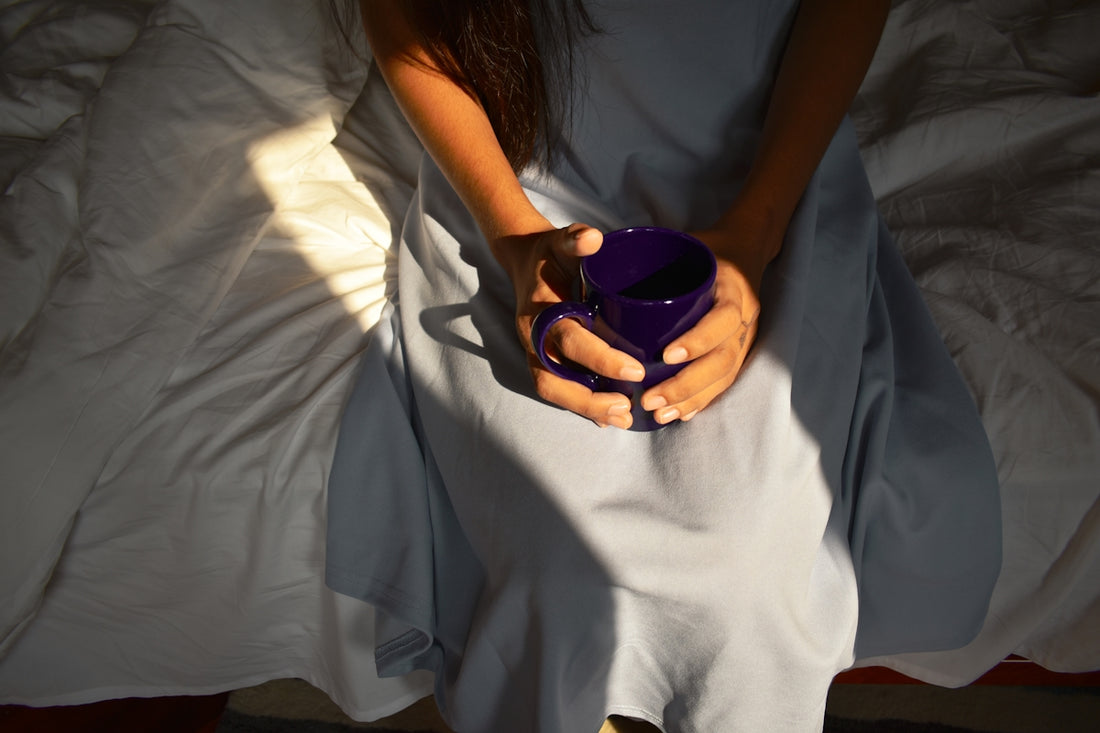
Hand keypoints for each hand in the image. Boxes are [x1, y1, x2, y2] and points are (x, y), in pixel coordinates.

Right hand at [492, 223, 645, 428]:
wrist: (524, 261)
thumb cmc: (550, 254)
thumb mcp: (561, 241)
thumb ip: (575, 239)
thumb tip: (592, 238)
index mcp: (539, 313)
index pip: (570, 342)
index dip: (601, 359)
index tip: (636, 370)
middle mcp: (533, 339)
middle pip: (554, 380)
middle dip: (589, 400)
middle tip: (627, 408)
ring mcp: (536, 353)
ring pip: (554, 390)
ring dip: (586, 409)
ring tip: (623, 418)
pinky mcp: (544, 361)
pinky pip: (560, 389)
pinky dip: (584, 405)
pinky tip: (612, 417)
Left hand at [638, 213, 778, 424]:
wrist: (744, 248)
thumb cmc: (701, 247)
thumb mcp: (682, 242)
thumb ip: (649, 257)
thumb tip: (595, 264)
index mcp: (732, 288)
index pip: (722, 319)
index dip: (698, 340)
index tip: (666, 355)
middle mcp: (744, 316)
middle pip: (723, 360)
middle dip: (686, 384)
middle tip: (651, 399)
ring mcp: (745, 337)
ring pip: (723, 377)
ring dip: (690, 399)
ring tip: (660, 414)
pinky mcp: (739, 351)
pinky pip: (723, 381)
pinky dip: (701, 400)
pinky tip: (680, 414)